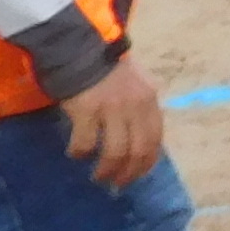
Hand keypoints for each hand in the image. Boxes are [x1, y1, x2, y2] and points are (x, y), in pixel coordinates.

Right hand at [60, 52, 166, 190]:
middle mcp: (135, 105)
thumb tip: (140, 141)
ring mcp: (111, 108)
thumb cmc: (106, 68)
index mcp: (149, 100)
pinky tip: (75, 153)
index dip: (146, 163)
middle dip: (128, 173)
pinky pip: (85, 143)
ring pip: (114, 153)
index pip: (155, 140)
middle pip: (137, 151)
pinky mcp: (86, 110)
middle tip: (116, 184)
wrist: (78, 46)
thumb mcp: (135, 84)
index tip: (136, 175)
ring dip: (106, 170)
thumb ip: (140, 108)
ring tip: (97, 176)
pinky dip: (79, 153)